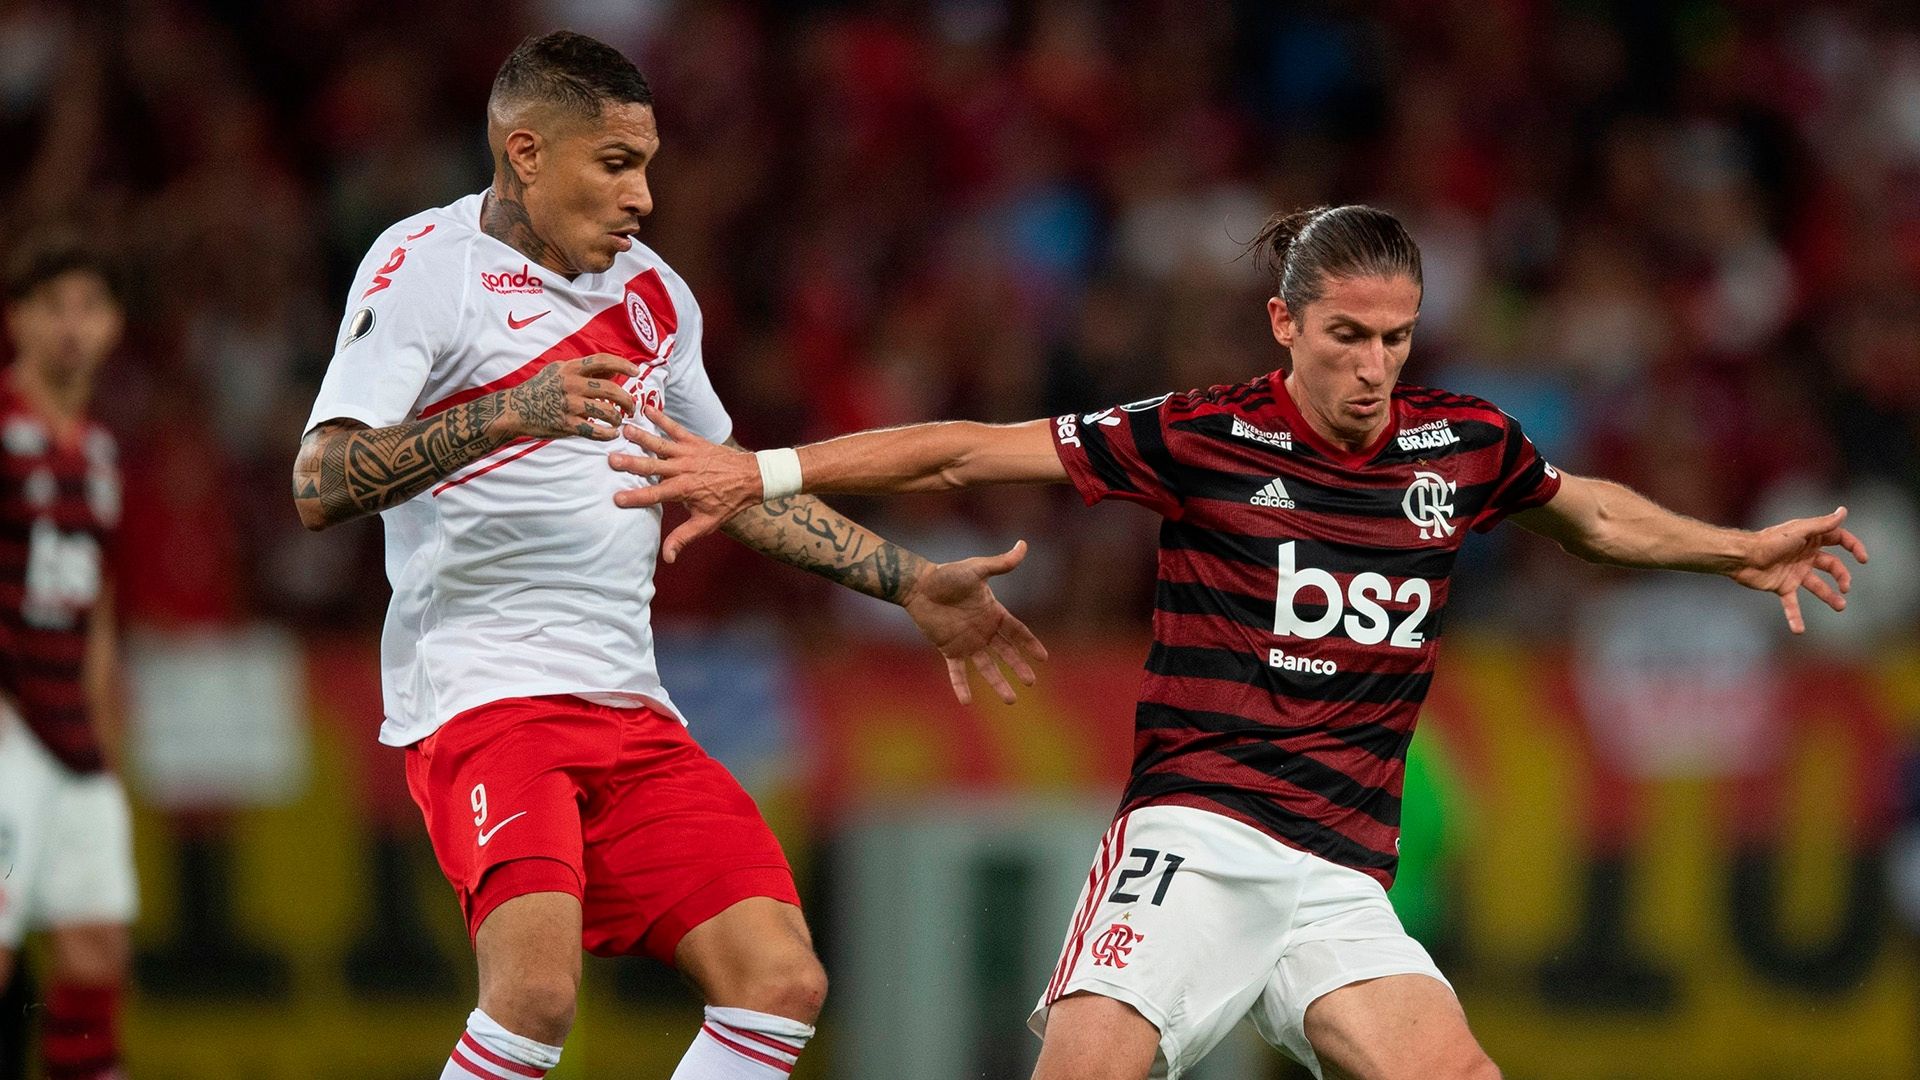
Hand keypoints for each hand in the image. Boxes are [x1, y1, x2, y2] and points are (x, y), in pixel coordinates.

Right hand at [501, 354, 639, 439]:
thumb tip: (612, 370)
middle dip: (627, 399)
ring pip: (606, 411)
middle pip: (610, 389)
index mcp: (570, 369)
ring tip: (619, 421)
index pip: (602, 361)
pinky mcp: (566, 424)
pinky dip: (607, 434)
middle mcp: (571, 384)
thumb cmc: (539, 389)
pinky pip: (595, 430)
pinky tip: (611, 433)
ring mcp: (569, 405)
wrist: (515, 409)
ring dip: (618, 418)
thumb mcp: (558, 371)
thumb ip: (584, 369)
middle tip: (632, 406)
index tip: (636, 372)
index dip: (623, 365)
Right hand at [608, 406, 762, 560]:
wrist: (752, 477)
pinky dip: (662, 418)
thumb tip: (667, 558)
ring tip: (623, 429)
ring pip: (660, 444)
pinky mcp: (694, 441)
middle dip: (631, 463)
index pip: (654, 495)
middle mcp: (683, 469)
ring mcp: (688, 453)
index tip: (616, 499)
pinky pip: (675, 428)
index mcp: (684, 490)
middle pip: (652, 466)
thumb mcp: (707, 523)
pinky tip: (646, 409)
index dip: (635, 498)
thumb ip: (684, 538)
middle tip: (611, 459)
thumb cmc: (728, 502)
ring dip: (641, 437)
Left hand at [900, 541, 1049, 704]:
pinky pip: (957, 671)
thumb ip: (1001, 563)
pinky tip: (966, 701)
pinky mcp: (949, 649)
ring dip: (998, 683)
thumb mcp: (977, 569)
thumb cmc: (948, 575)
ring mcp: (967, 642)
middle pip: (1006, 653)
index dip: (1030, 644)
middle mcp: (983, 630)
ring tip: (1010, 700)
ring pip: (987, 667)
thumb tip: (1023, 545)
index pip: (1017, 631)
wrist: (919, 585)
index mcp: (993, 613)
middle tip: (1031, 682)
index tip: (1043, 657)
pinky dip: (961, 686)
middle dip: (1018, 667)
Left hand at [1729, 506, 1868, 633]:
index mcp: (1810, 539)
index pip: (1838, 540)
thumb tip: (1843, 511)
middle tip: (1846, 588)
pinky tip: (1799, 630)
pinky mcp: (1782, 587)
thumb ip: (1822, 524)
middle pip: (1832, 565)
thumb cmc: (1769, 540)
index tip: (1863, 559)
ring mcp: (1794, 572)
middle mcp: (1805, 556)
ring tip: (1841, 606)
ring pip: (1818, 586)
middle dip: (1842, 576)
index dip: (1853, 547)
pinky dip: (1795, 617)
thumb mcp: (1799, 531)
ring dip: (1829, 597)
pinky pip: (1792, 604)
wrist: (1742, 557)